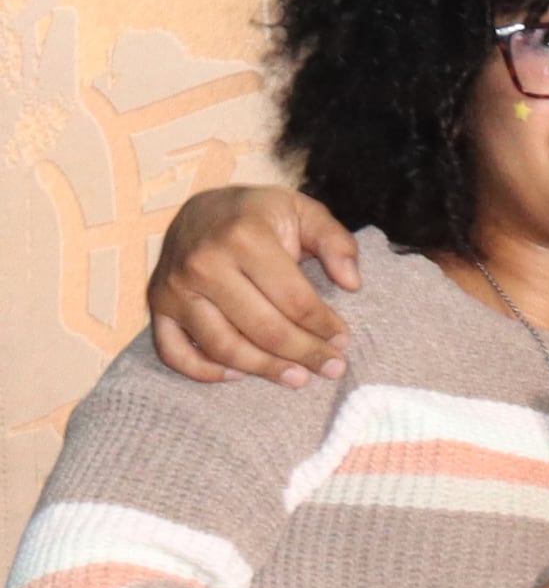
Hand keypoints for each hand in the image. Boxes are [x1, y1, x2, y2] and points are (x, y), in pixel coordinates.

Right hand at [149, 182, 360, 385]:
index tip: (344, 340)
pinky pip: (174, 352)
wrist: (201, 209)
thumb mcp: (303, 212)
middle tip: (332, 369)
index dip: (324, 326)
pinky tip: (239, 375)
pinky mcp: (157, 305)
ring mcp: (175, 287)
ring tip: (298, 378)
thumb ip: (336, 241)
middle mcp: (204, 264)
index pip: (293, 299)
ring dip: (264, 369)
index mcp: (244, 238)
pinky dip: (204, 371)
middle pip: (263, 328)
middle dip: (304, 354)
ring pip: (223, 346)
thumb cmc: (259, 216)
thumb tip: (352, 282)